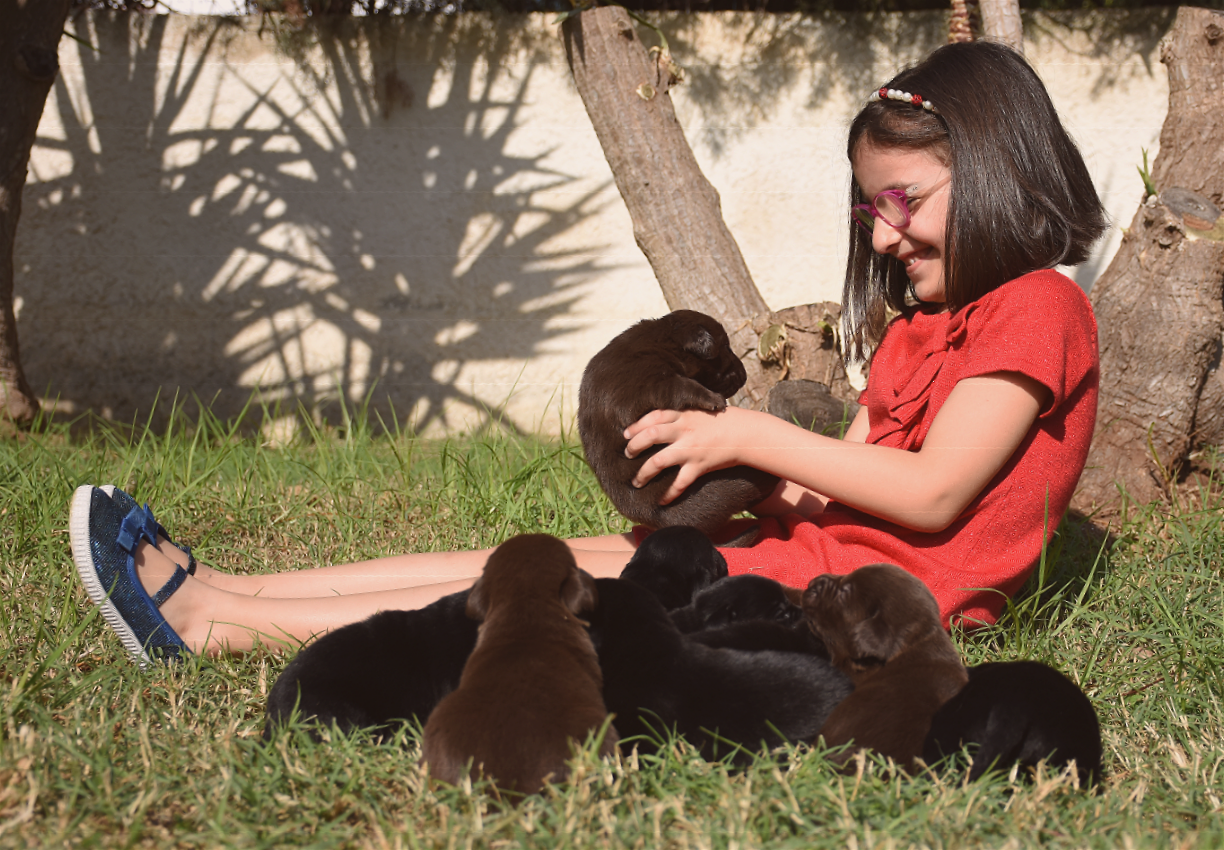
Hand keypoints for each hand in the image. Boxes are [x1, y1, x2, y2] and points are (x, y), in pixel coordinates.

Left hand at [623, 407, 748, 503]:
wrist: (747, 434)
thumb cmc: (724, 420)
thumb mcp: (701, 409)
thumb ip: (682, 413)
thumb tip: (661, 418)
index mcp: (684, 415)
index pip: (653, 416)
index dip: (636, 425)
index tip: (626, 433)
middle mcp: (684, 430)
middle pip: (650, 436)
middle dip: (634, 446)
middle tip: (627, 454)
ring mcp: (690, 449)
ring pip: (658, 461)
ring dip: (643, 473)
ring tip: (636, 481)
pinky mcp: (699, 466)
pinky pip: (679, 483)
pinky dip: (669, 493)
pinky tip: (662, 501)